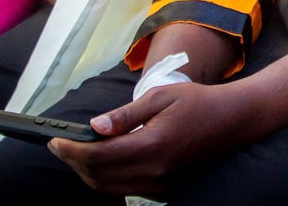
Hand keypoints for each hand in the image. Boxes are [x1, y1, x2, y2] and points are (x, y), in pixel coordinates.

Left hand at [49, 81, 251, 196]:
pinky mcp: (164, 190)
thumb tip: (94, 127)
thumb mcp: (160, 97)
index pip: (99, 156)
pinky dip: (105, 179)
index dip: (71, 150)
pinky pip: (125, 190)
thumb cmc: (196, 102)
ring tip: (75, 152)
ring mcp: (160, 185)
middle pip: (99, 178)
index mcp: (153, 146)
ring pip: (109, 189)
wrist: (232, 121)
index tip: (54, 139)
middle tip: (58, 145)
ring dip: (87, 173)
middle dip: (73, 163)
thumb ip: (125, 114)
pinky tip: (102, 159)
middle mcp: (155, 172)